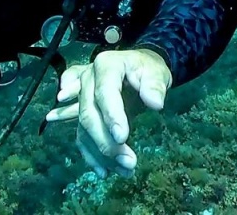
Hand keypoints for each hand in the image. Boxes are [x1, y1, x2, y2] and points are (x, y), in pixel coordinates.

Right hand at [44, 50, 171, 177]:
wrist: (136, 69)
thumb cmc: (146, 69)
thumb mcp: (155, 71)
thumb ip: (155, 84)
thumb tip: (155, 103)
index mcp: (106, 65)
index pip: (104, 91)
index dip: (111, 115)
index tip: (122, 138)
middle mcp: (88, 79)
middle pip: (89, 114)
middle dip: (106, 142)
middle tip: (129, 162)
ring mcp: (82, 96)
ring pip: (83, 129)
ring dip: (101, 154)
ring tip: (125, 170)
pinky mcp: (81, 113)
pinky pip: (81, 135)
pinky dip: (90, 154)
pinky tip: (104, 171)